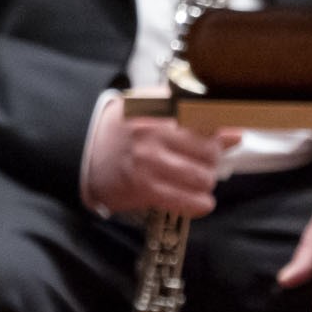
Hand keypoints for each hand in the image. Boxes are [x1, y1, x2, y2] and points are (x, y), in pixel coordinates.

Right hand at [84, 94, 235, 218]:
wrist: (78, 149)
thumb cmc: (121, 129)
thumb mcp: (150, 108)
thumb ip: (191, 114)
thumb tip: (233, 131)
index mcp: (158, 107)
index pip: (206, 117)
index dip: (224, 129)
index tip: (231, 136)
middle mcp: (154, 132)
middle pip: (210, 149)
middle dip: (213, 159)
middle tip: (204, 162)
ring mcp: (149, 161)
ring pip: (203, 177)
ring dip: (205, 182)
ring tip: (196, 180)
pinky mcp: (145, 188)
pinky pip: (188, 201)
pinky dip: (200, 204)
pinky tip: (199, 201)